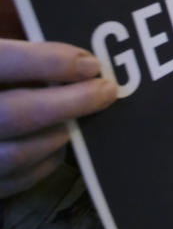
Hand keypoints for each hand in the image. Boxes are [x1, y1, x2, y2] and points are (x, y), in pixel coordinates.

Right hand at [0, 39, 117, 197]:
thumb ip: (23, 48)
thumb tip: (77, 56)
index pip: (2, 61)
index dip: (48, 61)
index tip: (90, 64)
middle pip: (11, 115)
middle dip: (68, 103)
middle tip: (106, 91)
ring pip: (17, 154)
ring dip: (59, 133)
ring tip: (80, 117)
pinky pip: (16, 180)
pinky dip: (46, 160)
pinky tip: (59, 139)